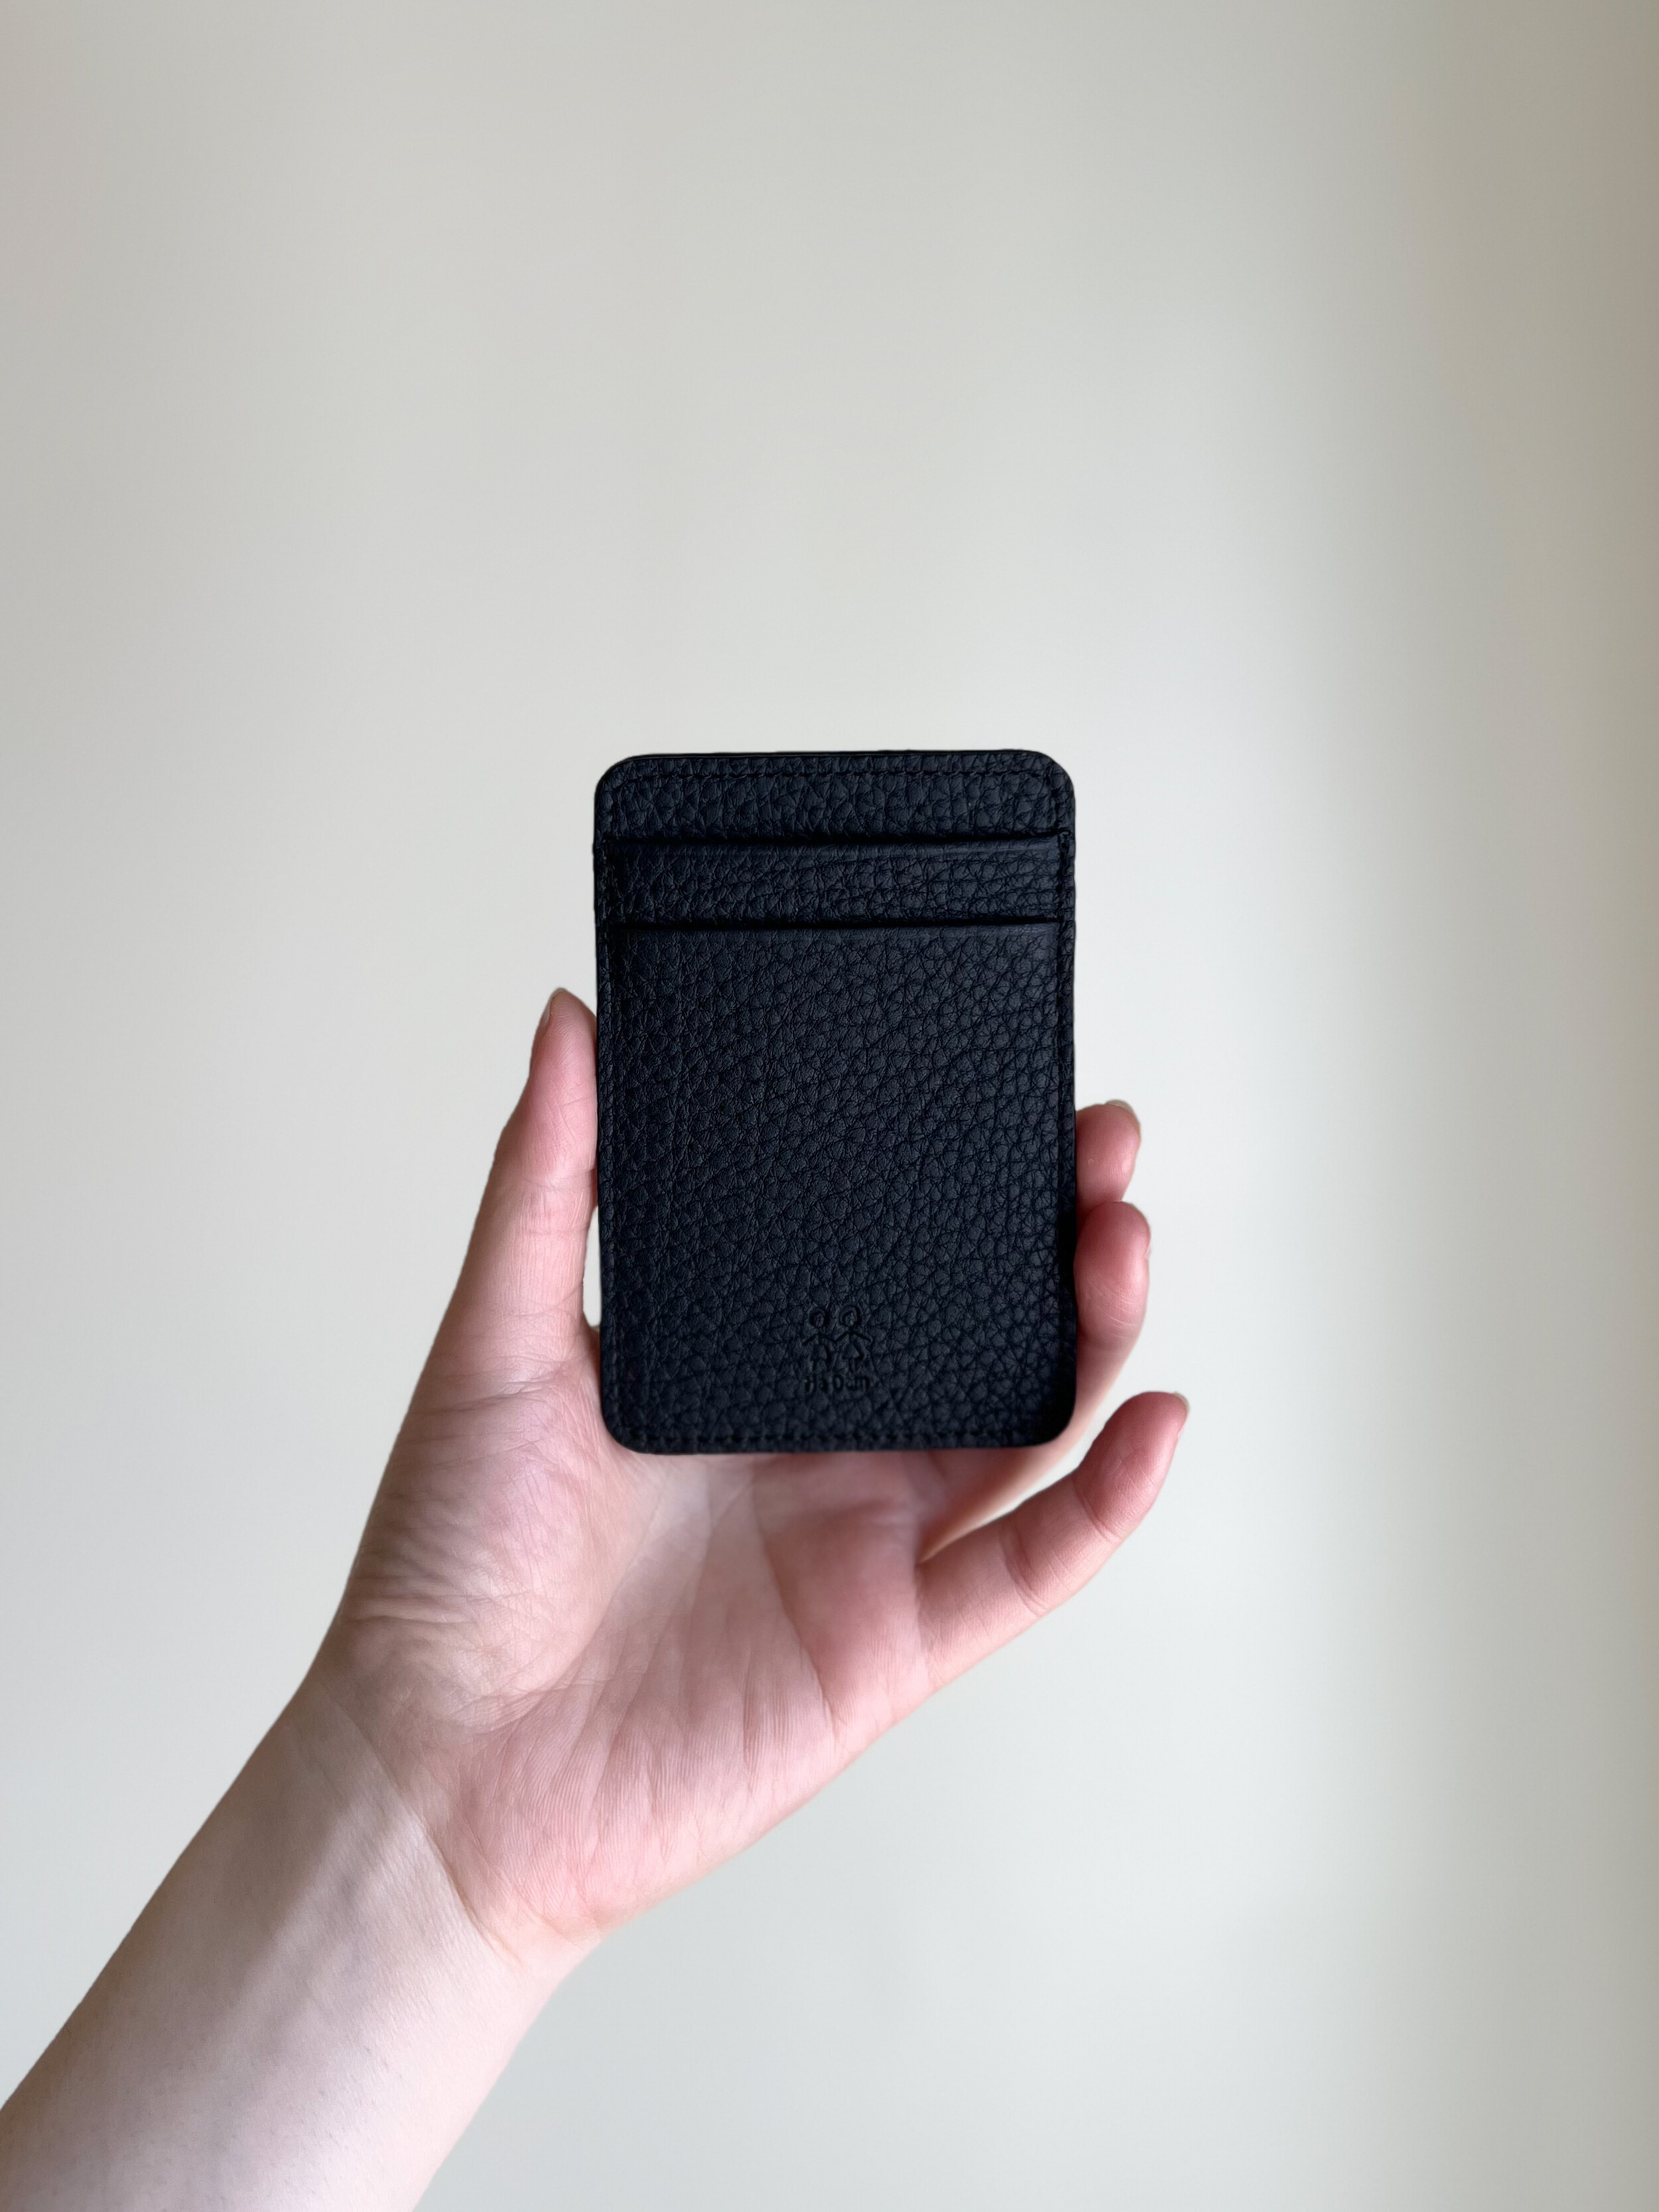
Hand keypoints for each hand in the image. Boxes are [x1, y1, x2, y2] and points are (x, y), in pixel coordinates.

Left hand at [315, 989, 1185, 1963]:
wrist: (437, 1765)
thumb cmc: (447, 1563)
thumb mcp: (493, 1340)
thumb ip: (545, 1183)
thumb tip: (567, 1020)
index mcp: (742, 1371)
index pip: (877, 1255)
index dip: (952, 1178)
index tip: (1001, 1086)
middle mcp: (820, 1448)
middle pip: (979, 1325)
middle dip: (1055, 1233)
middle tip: (1098, 1144)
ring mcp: (866, 1543)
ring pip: (1025, 1425)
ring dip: (1096, 1335)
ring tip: (1123, 1238)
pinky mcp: (893, 1643)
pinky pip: (1030, 1567)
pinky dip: (1108, 1502)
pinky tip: (1155, 1420)